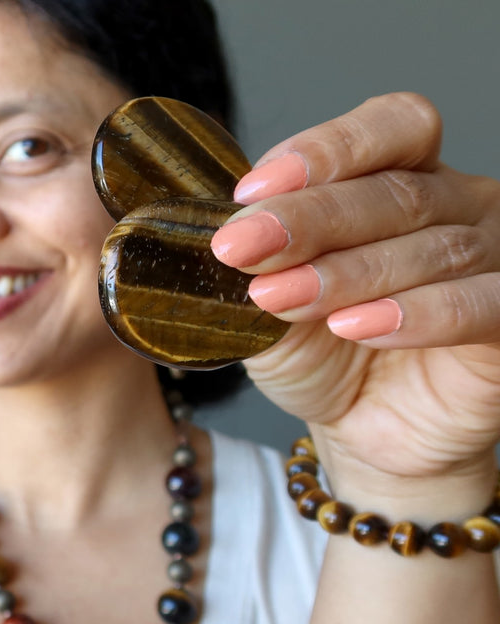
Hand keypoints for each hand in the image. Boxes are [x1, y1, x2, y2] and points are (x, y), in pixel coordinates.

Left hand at [214, 92, 499, 508]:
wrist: (360, 429)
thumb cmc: (319, 351)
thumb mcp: (268, 305)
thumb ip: (258, 267)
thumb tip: (216, 234)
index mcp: (400, 177)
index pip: (388, 129)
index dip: (326, 150)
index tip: (251, 189)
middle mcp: (455, 205)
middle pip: (394, 191)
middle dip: (307, 219)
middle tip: (240, 246)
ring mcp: (492, 258)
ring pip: (429, 248)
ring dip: (344, 273)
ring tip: (279, 300)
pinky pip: (480, 304)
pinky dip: (417, 314)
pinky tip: (358, 326)